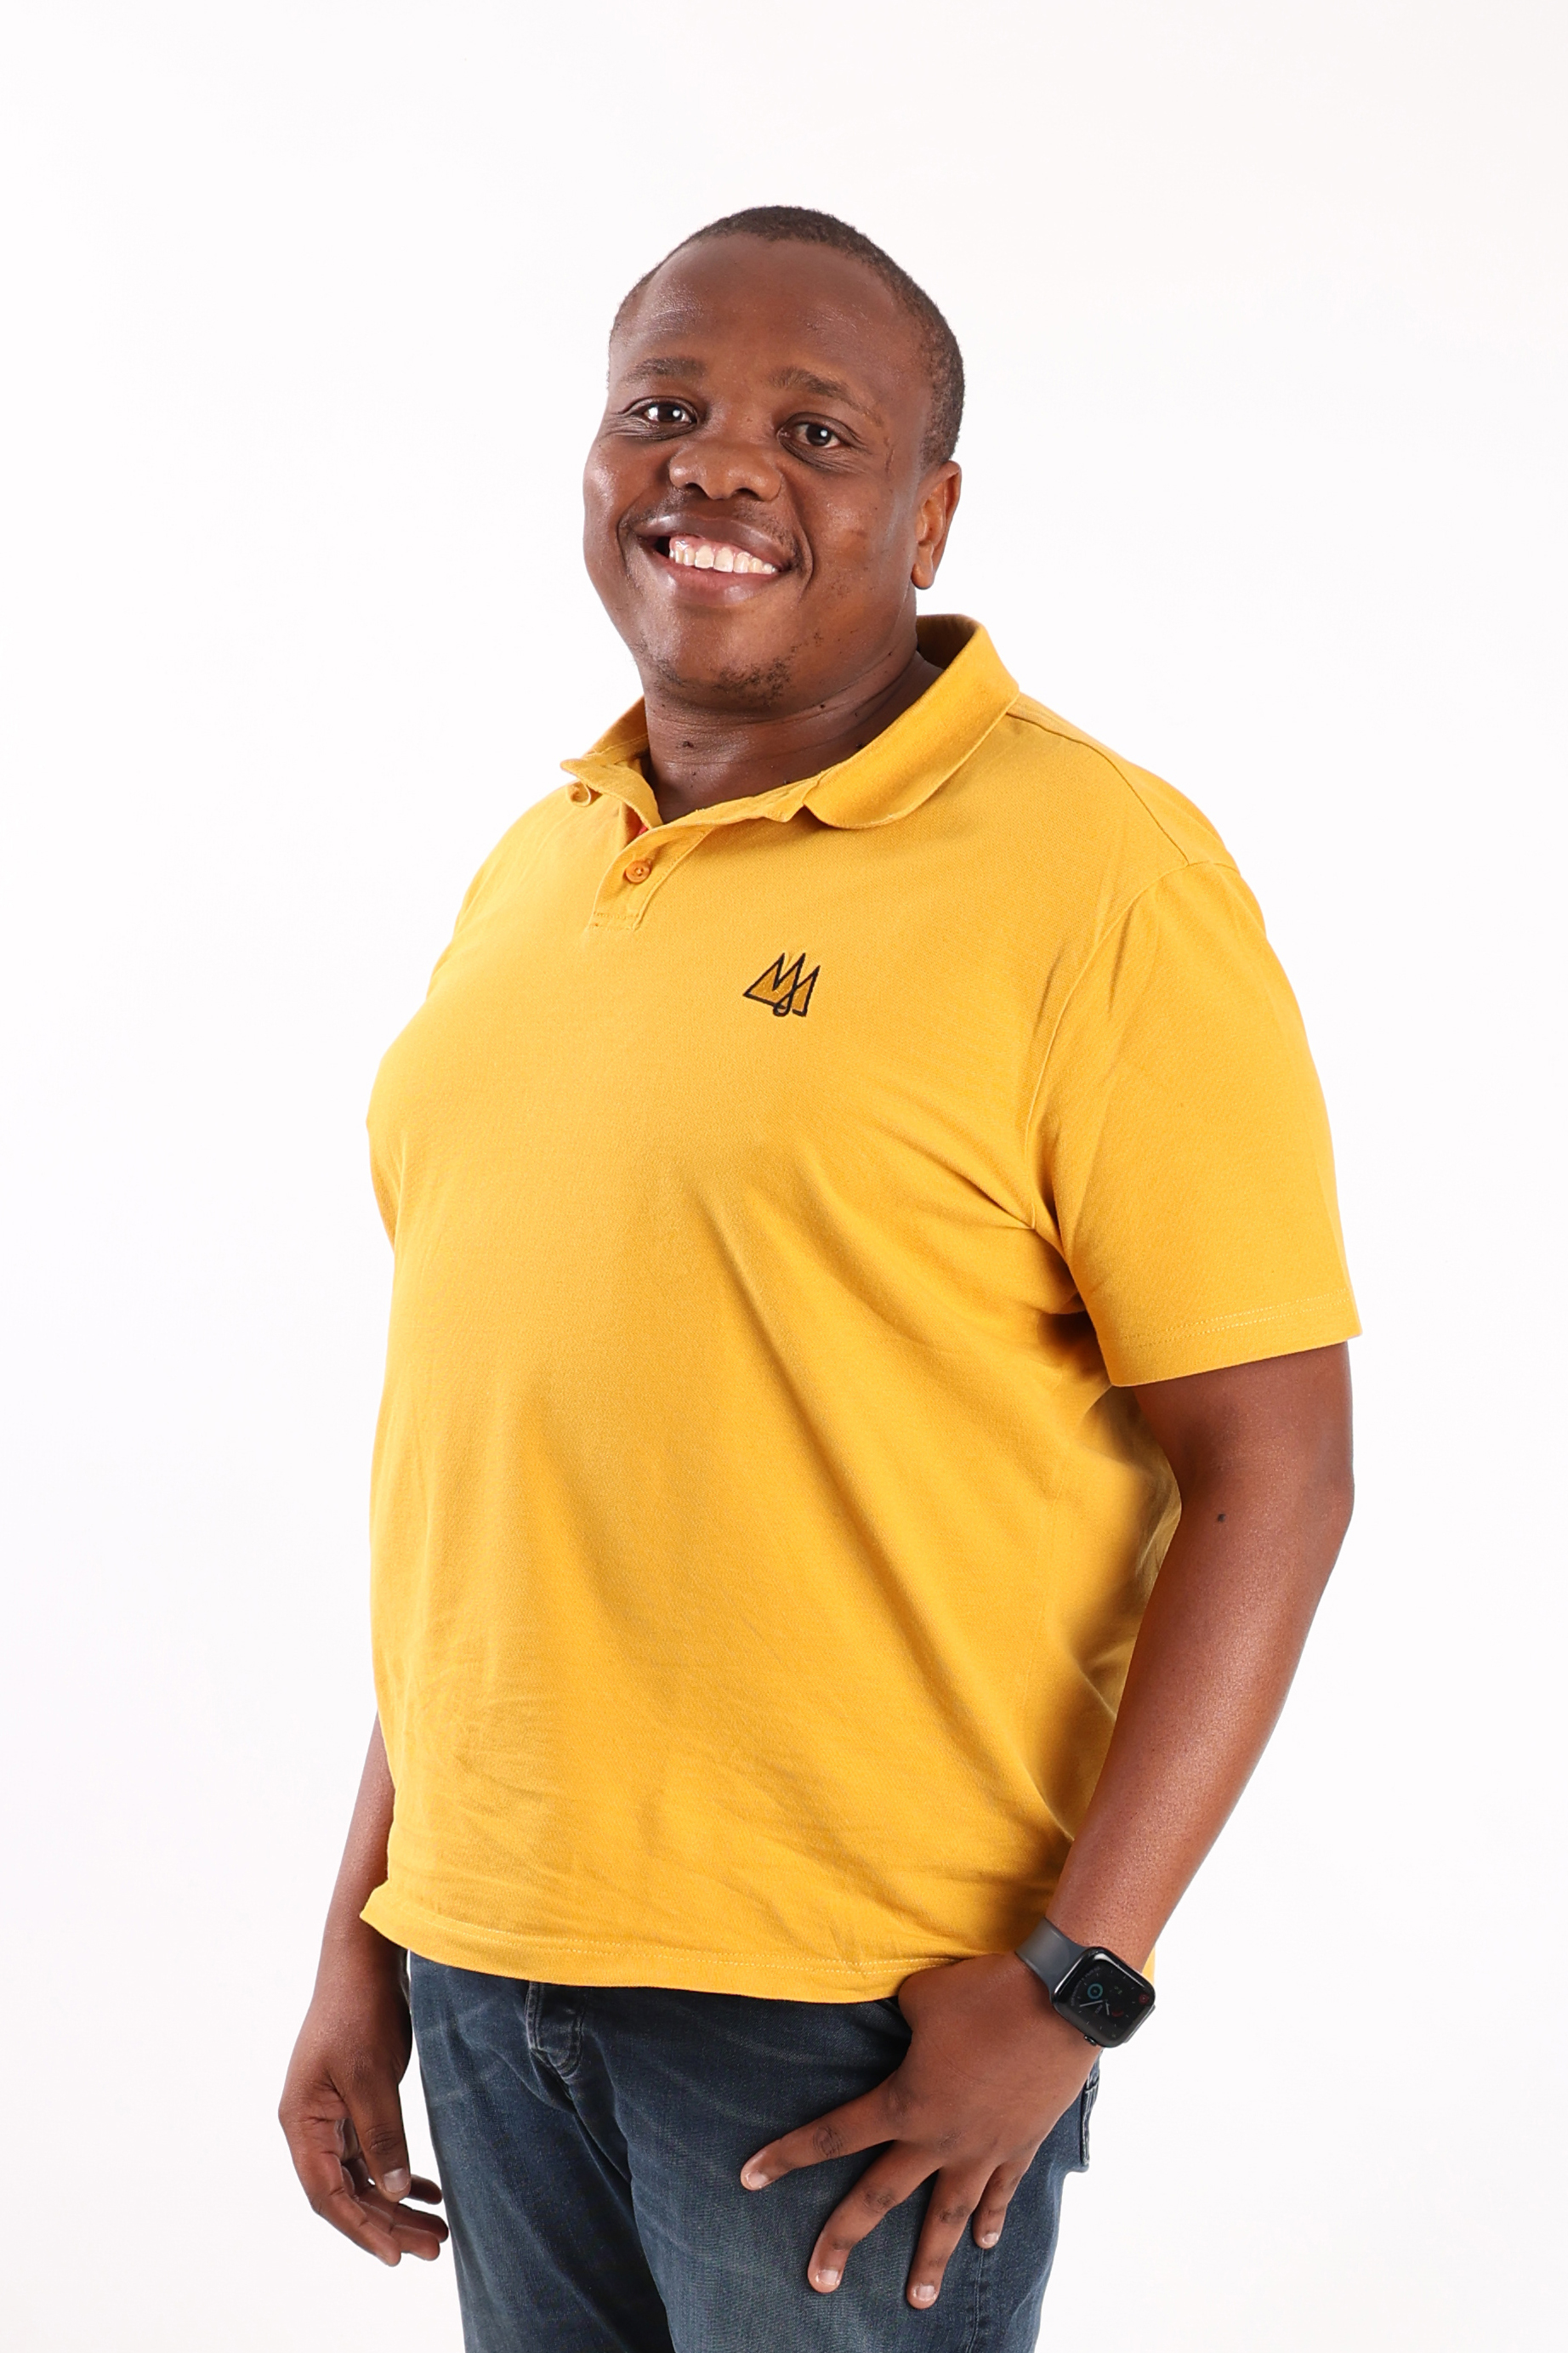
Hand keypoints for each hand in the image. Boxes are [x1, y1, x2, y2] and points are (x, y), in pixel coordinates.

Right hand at [278, 1927, 447, 2266]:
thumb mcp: (372, 2076)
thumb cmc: (360, 2010)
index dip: (362, 2228)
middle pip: (348, 2192)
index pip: (328, 2194)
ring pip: (364, 2176)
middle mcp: (312, 2125)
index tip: (396, 2256)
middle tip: (434, 2247)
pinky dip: (401, 2173)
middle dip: (389, 2223)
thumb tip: (393, 2191)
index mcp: (301, 2122)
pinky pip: (375, 2153)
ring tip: (439, 2229)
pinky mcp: (357, 2101)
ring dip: (398, 2203)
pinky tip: (430, 2190)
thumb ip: (382, 2135)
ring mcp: (333, 2114)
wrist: (365, 1958)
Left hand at [740, 1952, 1093, 2309]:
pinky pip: (1001, 2193)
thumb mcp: (922, 1997)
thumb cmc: (984, 1992)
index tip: (750, 2178)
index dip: (789, 2155)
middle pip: (879, 2198)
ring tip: (915, 2302)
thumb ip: (900, 2020)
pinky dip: (993, 2220)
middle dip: (843, 2240)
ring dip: (930, 2263)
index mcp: (905, 2102)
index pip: (835, 2134)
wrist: (1059, 2001)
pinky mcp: (1020, 2145)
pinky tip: (983, 2246)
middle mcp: (938, 2139)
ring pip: (946, 2219)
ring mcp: (982, 2150)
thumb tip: (899, 2023)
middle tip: (817, 2281)